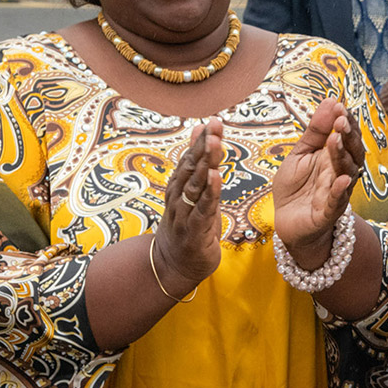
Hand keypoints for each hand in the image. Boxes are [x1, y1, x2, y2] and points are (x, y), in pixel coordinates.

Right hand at [157, 118, 225, 294]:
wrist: (172, 266)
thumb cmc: (187, 227)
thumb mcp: (194, 193)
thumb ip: (198, 163)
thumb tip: (200, 130)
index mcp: (179, 187)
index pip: (190, 159)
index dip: (202, 140)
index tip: (213, 121)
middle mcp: (178, 198)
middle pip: (191, 168)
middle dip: (203, 146)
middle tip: (214, 125)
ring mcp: (183, 215)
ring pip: (195, 186)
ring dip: (205, 164)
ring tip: (215, 144)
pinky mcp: (193, 232)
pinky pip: (202, 210)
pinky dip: (209, 194)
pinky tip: (215, 178)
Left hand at [272, 99, 366, 268]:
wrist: (287, 222)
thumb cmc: (296, 187)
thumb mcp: (300, 153)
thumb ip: (315, 131)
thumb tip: (331, 100)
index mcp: (335, 157)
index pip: (347, 136)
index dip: (346, 122)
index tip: (340, 107)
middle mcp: (341, 173)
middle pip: (353, 153)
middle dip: (348, 137)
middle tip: (340, 122)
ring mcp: (337, 193)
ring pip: (347, 174)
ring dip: (343, 157)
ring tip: (336, 140)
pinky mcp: (328, 213)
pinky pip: (337, 202)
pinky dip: (339, 192)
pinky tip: (341, 180)